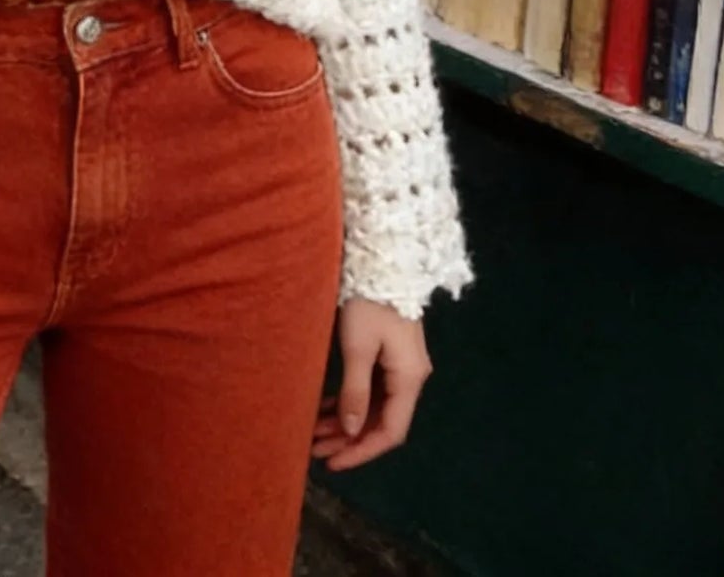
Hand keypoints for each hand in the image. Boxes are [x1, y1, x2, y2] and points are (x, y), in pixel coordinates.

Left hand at [311, 299, 430, 471]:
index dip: (361, 452)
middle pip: (382, 421)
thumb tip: (352, 431)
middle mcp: (410, 377)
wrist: (383, 260)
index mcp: (408, 379)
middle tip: (314, 450)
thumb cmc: (369, 302)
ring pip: (375, 406)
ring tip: (314, 433)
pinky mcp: (390, 354)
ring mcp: (402, 366)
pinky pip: (372, 388)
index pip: (390, 432)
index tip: (333, 462)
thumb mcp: (357, 347)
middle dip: (348, 438)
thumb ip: (355, 391)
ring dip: (346, 421)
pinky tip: (324, 408)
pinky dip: (350, 400)